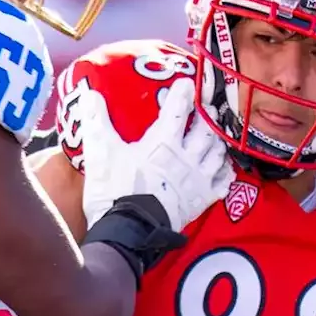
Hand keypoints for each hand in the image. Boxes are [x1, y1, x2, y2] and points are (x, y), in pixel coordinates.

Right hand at [78, 78, 233, 230]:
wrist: (128, 233)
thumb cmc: (114, 192)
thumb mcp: (100, 154)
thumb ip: (96, 122)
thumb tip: (90, 94)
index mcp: (163, 142)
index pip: (178, 108)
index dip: (183, 92)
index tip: (186, 82)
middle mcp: (187, 157)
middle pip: (207, 128)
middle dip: (208, 114)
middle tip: (207, 106)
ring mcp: (198, 179)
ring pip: (219, 151)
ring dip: (218, 139)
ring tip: (215, 133)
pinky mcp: (202, 200)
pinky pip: (224, 181)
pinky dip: (225, 170)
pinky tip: (222, 166)